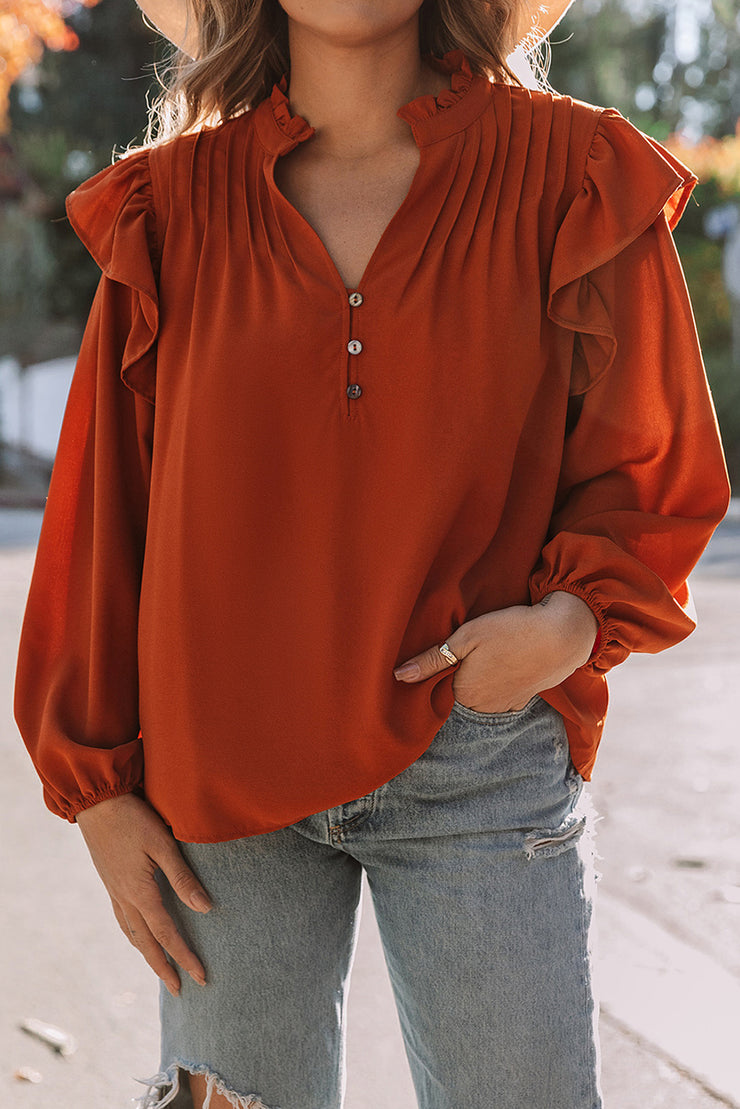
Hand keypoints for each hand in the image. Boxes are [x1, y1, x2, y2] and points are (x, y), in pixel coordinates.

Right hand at [75, 792, 211, 996]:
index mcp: (139, 893)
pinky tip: (138, 934)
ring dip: (148, 954)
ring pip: (132, 933)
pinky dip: (134, 935)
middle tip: (181, 989)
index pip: (167, 933)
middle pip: (146, 943)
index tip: (202, 977)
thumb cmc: (134, 818)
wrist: (96, 802)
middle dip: (165, 967)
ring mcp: (114, 892)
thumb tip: (206, 908)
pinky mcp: (110, 882)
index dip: (185, 956)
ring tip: (161, 969)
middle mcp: (124, 899)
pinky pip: (122, 919)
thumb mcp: (163, 844)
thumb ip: (183, 877)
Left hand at [393, 592, 598, 712]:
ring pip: (480, 695)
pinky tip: (505, 662)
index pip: (438, 687)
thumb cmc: (511, 630)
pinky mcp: (523, 701)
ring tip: (490, 654)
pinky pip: (500, 695)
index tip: (448, 652)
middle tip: (473, 650)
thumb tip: (398, 676)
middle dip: (460, 675)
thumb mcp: (466, 636)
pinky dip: (499, 681)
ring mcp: (505, 707)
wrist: (563, 635)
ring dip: (481, 679)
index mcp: (464, 693)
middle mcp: (483, 707)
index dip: (441, 668)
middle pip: (459, 692)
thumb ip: (432, 659)